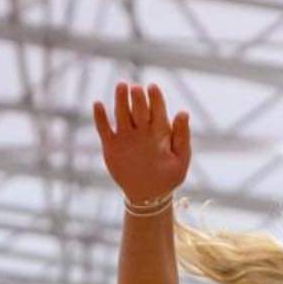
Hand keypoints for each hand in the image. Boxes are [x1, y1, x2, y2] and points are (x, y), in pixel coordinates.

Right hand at [92, 82, 190, 202]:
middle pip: (138, 108)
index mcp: (159, 131)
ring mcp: (125, 136)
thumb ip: (182, 137)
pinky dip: (100, 117)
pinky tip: (98, 105)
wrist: (148, 197)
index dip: (155, 97)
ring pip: (121, 113)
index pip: (157, 109)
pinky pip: (103, 128)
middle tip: (137, 89)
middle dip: (138, 97)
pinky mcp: (111, 145)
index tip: (153, 87)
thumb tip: (184, 112)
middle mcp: (141, 129)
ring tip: (122, 86)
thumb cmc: (168, 178)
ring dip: (120, 100)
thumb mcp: (180, 160)